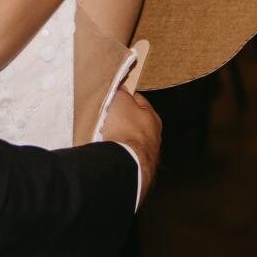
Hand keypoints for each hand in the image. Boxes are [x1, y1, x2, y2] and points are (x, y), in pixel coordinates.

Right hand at [99, 84, 160, 208]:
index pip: (139, 101)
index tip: (114, 97)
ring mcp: (146, 155)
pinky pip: (123, 156)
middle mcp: (153, 137)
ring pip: (128, 141)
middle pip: (133, 123)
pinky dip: (115, 152)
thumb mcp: (120, 100)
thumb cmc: (125, 128)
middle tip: (106, 117)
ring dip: (117, 138)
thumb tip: (119, 88)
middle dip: (120, 120)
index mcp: (153, 118)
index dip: (125, 97)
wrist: (124, 161)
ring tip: (103, 136)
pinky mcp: (136, 168)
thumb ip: (121, 92)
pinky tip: (106, 151)